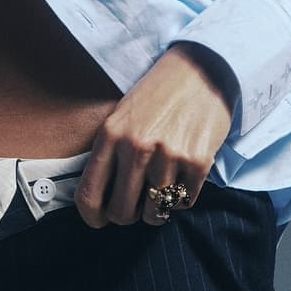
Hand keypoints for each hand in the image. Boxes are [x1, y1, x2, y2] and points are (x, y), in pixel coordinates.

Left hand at [74, 42, 238, 228]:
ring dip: (157, 210)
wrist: (202, 69)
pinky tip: (181, 179)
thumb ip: (109, 152)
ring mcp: (168, 155)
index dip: (92, 216)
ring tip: (161, 191)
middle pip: (122, 212)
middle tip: (135, 207)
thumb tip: (100, 198)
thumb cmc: (158, 95)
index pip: (88, 194)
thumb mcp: (122, 116)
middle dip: (127, 217)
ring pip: (155, 212)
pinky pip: (184, 202)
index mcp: (111, 135)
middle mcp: (137, 147)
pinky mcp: (198, 161)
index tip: (99, 221)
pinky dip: (182, 198)